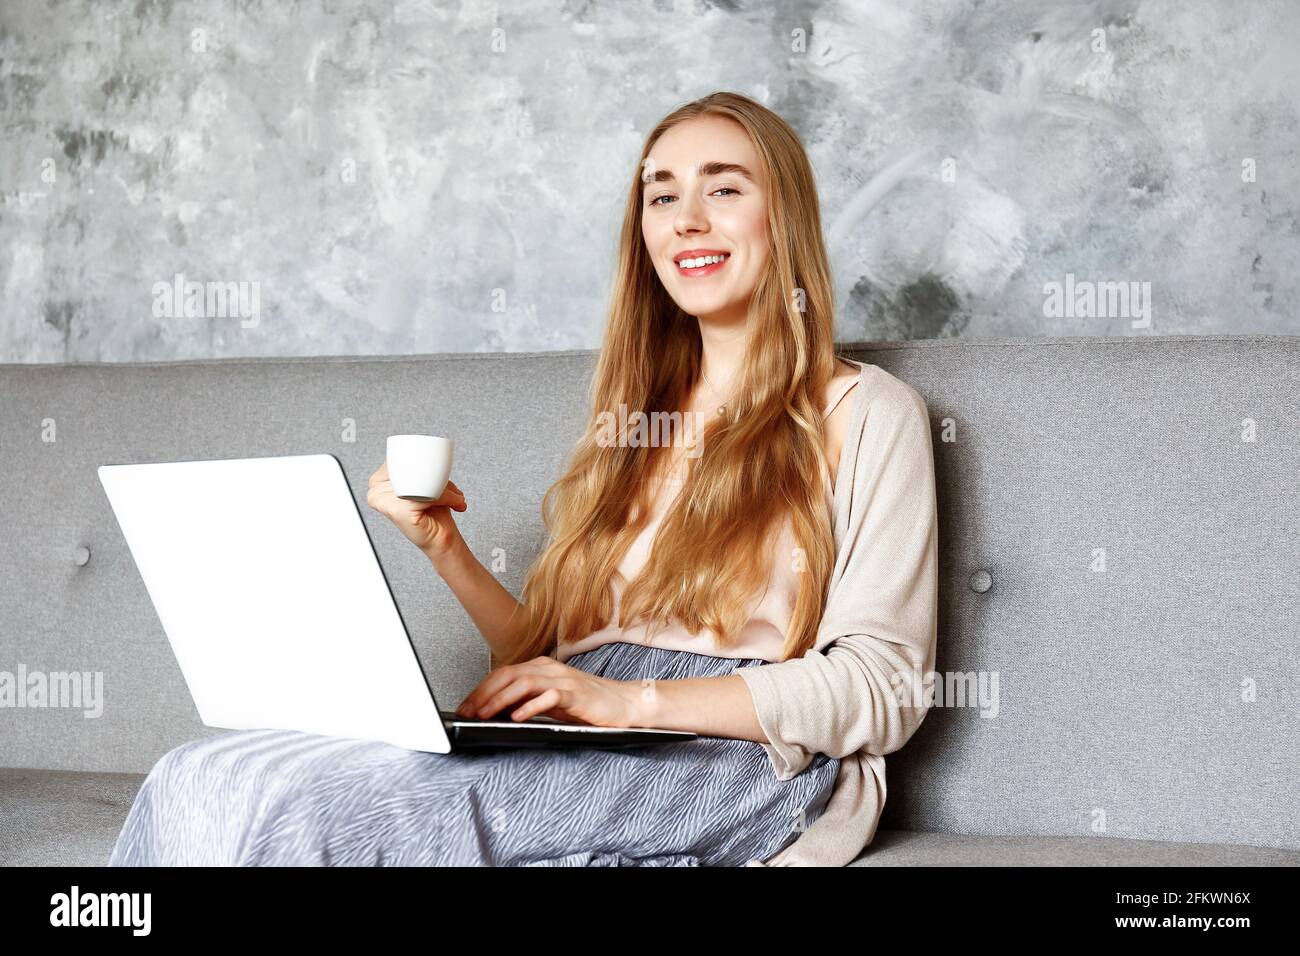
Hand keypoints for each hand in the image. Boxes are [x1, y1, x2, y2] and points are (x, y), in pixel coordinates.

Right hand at [366, 460, 466, 560]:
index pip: (401, 460)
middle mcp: (375, 493)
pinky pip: (428, 495)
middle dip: (438, 478)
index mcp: (376, 483)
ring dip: (445, 489)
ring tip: (455, 498)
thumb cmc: (433, 511)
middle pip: (411, 471)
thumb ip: (423, 468)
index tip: (440, 478)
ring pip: (421, 483)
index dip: (424, 464)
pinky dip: (447, 498)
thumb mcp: (425, 482)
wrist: (441, 539)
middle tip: (453, 490)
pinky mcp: (399, 512)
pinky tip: (455, 504)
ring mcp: (385, 503)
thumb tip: (433, 455)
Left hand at [454, 656, 652, 727]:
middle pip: (508, 675)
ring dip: (501, 699)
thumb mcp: (549, 702)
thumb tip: (496, 709)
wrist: (622, 703)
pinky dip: (531, 706)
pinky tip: (518, 717)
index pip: (503, 674)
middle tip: (467, 713)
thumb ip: (526, 701)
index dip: (480, 690)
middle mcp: (549, 668)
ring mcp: (563, 679)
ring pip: (524, 683)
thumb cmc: (585, 704)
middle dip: (484, 694)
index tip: (464, 708)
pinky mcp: (576, 694)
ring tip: (485, 714)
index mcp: (541, 667)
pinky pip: (550, 696)